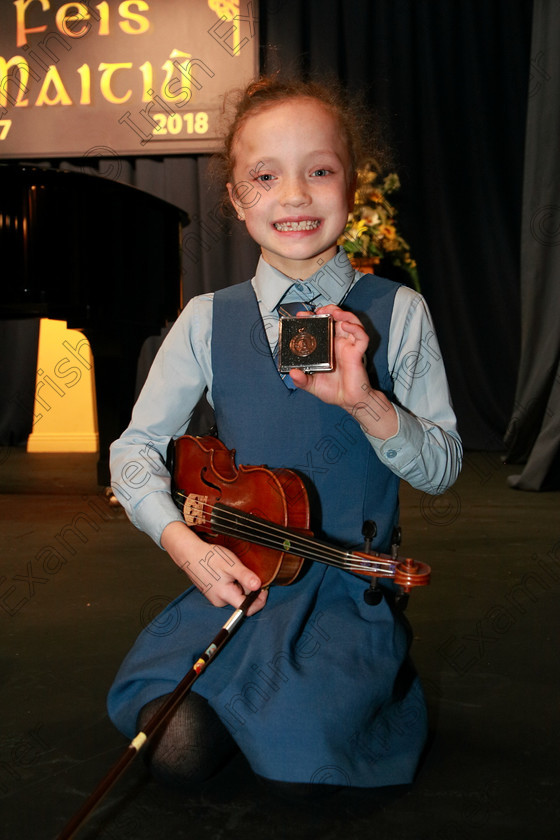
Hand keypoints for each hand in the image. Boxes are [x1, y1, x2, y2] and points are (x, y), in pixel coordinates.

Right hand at [161, 521, 267, 614]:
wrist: (190, 553)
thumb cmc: (209, 558)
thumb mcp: (231, 564)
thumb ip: (245, 577)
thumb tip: (258, 586)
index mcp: (225, 596)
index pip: (247, 609)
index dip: (259, 601)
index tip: (264, 588)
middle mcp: (219, 600)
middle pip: (242, 600)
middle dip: (248, 588)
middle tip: (245, 572)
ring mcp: (215, 597)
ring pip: (236, 594)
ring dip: (240, 584)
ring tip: (233, 570)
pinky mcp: (213, 592)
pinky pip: (228, 590)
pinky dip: (232, 582)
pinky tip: (226, 572)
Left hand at [288, 305, 397, 438]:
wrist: (349, 401)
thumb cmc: (333, 391)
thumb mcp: (311, 385)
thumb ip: (301, 380)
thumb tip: (292, 373)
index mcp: (327, 347)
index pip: (322, 327)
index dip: (314, 318)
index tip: (303, 315)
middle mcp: (339, 344)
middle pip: (337, 319)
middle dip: (330, 310)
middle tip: (320, 310)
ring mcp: (349, 346)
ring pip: (351, 322)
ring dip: (344, 314)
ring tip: (334, 313)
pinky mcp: (358, 352)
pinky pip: (362, 337)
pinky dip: (356, 328)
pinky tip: (346, 325)